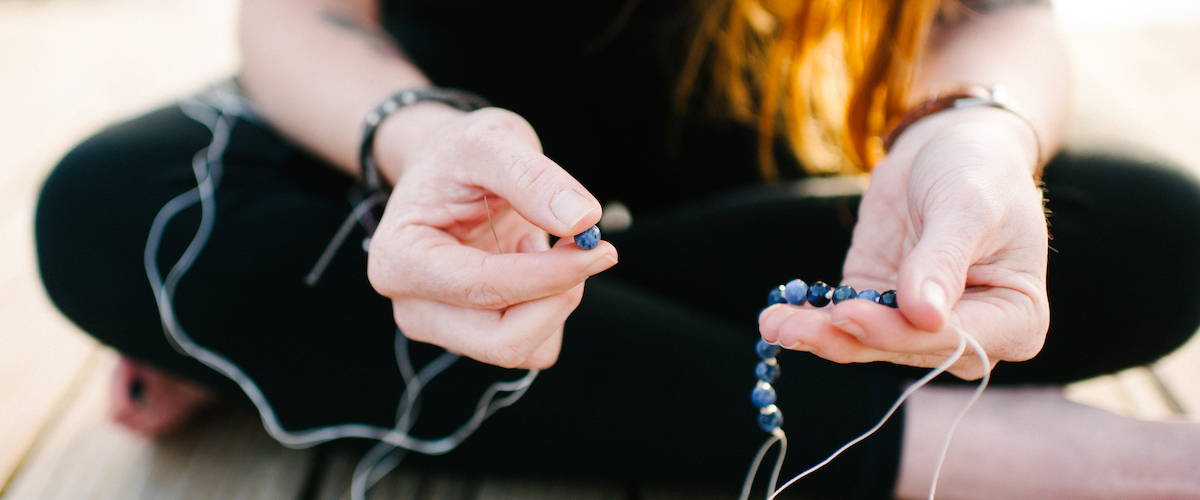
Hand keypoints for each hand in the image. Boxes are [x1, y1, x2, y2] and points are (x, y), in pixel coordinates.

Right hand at [366, 106, 617, 368]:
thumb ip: (533, 177)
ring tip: (539, 241)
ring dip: (555, 299)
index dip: (549, 274)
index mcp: (399, 260)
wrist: (444, 172)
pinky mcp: (474, 337)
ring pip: (523, 349)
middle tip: (582, 246)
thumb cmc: (457, 155)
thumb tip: (582, 221)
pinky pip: (534, 347)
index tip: (600, 247)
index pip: (483, 288)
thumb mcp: (490, 140)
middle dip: (556, 297)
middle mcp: (413, 306)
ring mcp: (442, 328)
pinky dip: (550, 307)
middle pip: (502, 341)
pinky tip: (530, 261)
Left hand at [759, 107, 1048, 378]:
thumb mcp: (967, 205)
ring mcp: (920, 327)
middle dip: (848, 337)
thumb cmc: (978, 172)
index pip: (954, 339)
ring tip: (772, 324)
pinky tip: (774, 318)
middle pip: (903, 349)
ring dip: (818, 336)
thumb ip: (943, 259)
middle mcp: (971, 337)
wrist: (949, 148)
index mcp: (1016, 320)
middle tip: (793, 327)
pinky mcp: (879, 309)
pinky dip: (809, 322)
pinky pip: (843, 325)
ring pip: (866, 344)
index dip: (899, 331)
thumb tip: (924, 316)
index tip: (850, 313)